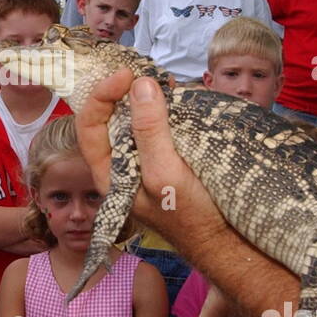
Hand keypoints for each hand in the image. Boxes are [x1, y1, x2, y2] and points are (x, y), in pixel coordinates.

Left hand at [74, 70, 228, 248]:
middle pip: (111, 119)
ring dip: (147, 99)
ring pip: (136, 121)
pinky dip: (165, 110)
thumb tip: (140, 86)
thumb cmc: (191, 216)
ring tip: (164, 83)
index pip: (91, 125)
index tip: (127, 75)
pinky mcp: (168, 159)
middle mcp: (123, 166)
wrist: (225, 242)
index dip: (102, 95)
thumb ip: (149, 131)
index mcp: (110, 174)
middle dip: (125, 92)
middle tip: (148, 74)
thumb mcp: (164, 172)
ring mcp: (146, 162)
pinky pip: (159, 128)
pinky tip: (178, 100)